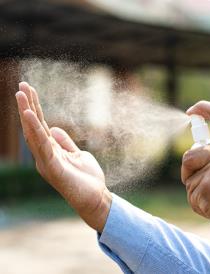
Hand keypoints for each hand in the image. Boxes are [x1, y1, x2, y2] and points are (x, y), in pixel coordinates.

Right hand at [15, 82, 111, 232]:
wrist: (97, 199)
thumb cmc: (87, 179)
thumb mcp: (77, 154)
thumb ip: (65, 143)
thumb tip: (54, 128)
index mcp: (50, 152)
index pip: (40, 126)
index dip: (34, 108)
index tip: (29, 90)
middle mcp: (45, 156)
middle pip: (33, 128)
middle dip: (27, 106)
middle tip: (21, 85)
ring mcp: (47, 163)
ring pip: (34, 135)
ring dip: (27, 114)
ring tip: (21, 95)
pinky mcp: (53, 169)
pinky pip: (43, 147)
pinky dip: (36, 131)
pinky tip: (29, 116)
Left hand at [181, 101, 209, 241]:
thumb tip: (195, 150)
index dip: (203, 108)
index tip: (191, 111)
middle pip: (190, 154)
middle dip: (188, 170)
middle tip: (200, 184)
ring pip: (188, 176)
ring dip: (194, 189)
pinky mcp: (207, 185)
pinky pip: (191, 193)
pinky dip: (198, 204)